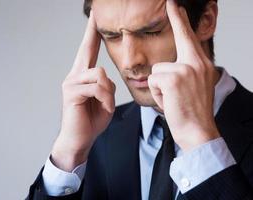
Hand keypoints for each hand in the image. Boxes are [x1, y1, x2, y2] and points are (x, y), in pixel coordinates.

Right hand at [51, 12, 115, 171]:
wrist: (80, 140)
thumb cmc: (91, 120)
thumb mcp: (105, 100)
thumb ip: (106, 86)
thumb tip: (106, 78)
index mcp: (83, 77)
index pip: (88, 51)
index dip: (91, 34)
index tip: (93, 18)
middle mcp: (74, 76)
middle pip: (87, 50)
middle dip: (91, 32)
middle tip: (94, 13)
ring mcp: (71, 83)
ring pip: (99, 74)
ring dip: (109, 92)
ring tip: (105, 105)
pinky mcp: (71, 92)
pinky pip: (97, 87)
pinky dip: (106, 99)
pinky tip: (103, 108)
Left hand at [148, 0, 219, 150]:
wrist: (198, 131)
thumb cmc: (192, 111)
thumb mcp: (195, 86)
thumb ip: (186, 70)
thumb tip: (171, 63)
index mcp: (202, 65)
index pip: (190, 38)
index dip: (182, 20)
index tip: (176, 5)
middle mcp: (197, 63)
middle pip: (180, 37)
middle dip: (176, 19)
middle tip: (171, 1)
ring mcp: (186, 69)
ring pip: (157, 68)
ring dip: (159, 85)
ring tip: (171, 98)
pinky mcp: (173, 79)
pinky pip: (153, 80)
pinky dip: (156, 93)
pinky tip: (168, 101)